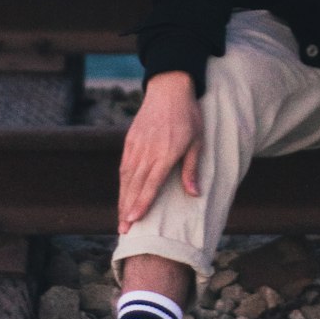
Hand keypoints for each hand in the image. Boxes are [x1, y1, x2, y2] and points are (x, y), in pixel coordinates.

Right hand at [118, 71, 202, 234]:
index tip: (133, 220)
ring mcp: (137, 145)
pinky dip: (123, 182)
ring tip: (122, 218)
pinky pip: (124, 165)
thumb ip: (191, 168)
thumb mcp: (197, 140)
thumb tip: (194, 194)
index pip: (151, 184)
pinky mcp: (130, 139)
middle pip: (135, 185)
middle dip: (128, 209)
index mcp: (166, 152)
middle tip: (123, 230)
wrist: (169, 88)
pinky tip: (123, 193)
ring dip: (123, 198)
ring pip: (127, 177)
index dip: (141, 203)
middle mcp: (148, 151)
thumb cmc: (189, 115)